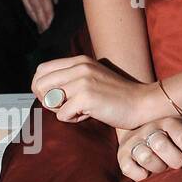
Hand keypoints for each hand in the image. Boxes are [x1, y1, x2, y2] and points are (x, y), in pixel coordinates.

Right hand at [9, 0, 58, 33]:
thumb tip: (55, 2)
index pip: (45, 1)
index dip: (49, 14)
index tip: (52, 24)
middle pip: (36, 7)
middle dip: (42, 21)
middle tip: (47, 31)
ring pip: (29, 7)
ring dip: (36, 19)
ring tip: (42, 29)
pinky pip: (25, 4)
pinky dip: (30, 13)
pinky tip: (35, 19)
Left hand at [32, 56, 164, 129]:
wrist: (142, 103)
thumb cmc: (117, 96)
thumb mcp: (93, 77)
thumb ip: (71, 78)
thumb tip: (43, 90)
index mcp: (80, 61)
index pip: (41, 70)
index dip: (41, 87)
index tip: (55, 98)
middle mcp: (80, 67)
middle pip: (39, 85)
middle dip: (47, 100)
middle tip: (65, 106)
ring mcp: (83, 81)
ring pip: (49, 100)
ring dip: (61, 110)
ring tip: (79, 110)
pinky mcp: (86, 97)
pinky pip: (61, 115)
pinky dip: (73, 120)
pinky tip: (90, 115)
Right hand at [117, 118, 181, 180]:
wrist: (141, 127)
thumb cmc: (172, 136)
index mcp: (169, 122)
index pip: (181, 136)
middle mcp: (150, 128)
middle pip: (161, 145)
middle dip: (175, 160)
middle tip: (178, 163)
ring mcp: (134, 140)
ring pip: (146, 157)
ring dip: (158, 167)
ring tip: (162, 166)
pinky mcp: (122, 154)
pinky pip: (128, 168)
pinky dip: (139, 174)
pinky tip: (147, 173)